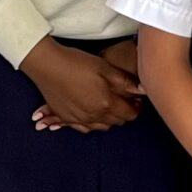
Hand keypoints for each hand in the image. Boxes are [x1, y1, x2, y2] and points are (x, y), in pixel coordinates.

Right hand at [21, 39, 144, 131]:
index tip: (135, 99)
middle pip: (116, 122)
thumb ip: (126, 82)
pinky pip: (83, 128)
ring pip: (101, 127)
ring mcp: (78, 119)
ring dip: (109, 119)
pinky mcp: (66, 117)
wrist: (47, 65)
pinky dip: (91, 124)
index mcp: (106, 104)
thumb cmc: (77, 63)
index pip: (129, 114)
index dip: (136, 107)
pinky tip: (92, 115)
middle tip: (124, 100)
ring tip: (109, 105)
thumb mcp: (105, 68)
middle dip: (124, 113)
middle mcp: (93, 116)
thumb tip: (144, 90)